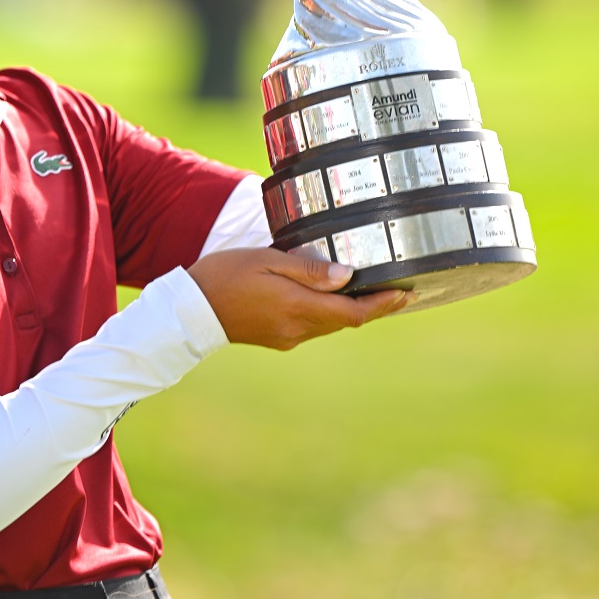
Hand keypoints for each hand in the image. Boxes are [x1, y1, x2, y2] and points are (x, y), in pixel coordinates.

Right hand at [187, 247, 414, 349]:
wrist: (192, 310)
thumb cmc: (226, 274)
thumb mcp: (267, 260)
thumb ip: (308, 270)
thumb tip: (347, 276)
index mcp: (298, 308)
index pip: (353, 313)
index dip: (383, 305)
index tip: (406, 294)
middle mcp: (297, 328)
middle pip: (347, 321)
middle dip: (374, 306)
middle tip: (399, 289)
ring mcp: (288, 337)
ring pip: (330, 324)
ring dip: (352, 310)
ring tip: (371, 290)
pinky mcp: (278, 338)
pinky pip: (313, 326)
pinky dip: (329, 313)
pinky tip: (330, 297)